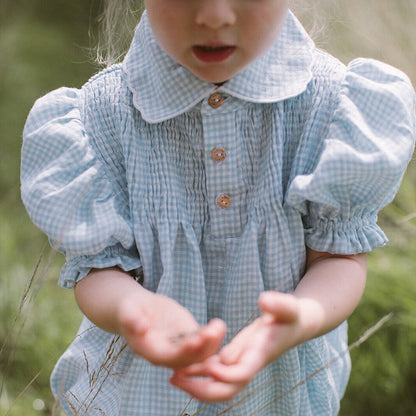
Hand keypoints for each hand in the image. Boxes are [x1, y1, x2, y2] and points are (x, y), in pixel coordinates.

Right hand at [118, 291, 225, 368]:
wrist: (138, 307)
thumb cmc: (130, 308)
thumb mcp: (128, 310)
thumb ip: (132, 319)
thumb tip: (139, 326)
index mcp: (150, 351)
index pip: (168, 357)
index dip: (182, 351)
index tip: (194, 340)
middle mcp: (166, 354)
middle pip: (188, 359)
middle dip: (201, 347)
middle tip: (213, 332)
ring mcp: (179, 347)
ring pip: (199, 353)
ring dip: (211, 343)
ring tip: (219, 326)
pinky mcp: (188, 337)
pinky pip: (203, 342)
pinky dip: (213, 337)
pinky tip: (219, 325)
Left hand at [170, 291, 301, 400]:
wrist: (295, 325)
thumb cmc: (290, 315)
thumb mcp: (288, 306)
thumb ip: (279, 304)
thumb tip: (264, 300)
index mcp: (260, 354)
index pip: (241, 374)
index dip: (224, 373)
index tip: (208, 365)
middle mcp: (249, 364)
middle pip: (226, 390)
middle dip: (201, 389)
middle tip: (175, 378)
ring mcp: (242, 364)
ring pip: (218, 385)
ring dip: (195, 384)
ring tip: (172, 375)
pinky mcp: (237, 358)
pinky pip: (216, 372)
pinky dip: (200, 372)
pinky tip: (182, 366)